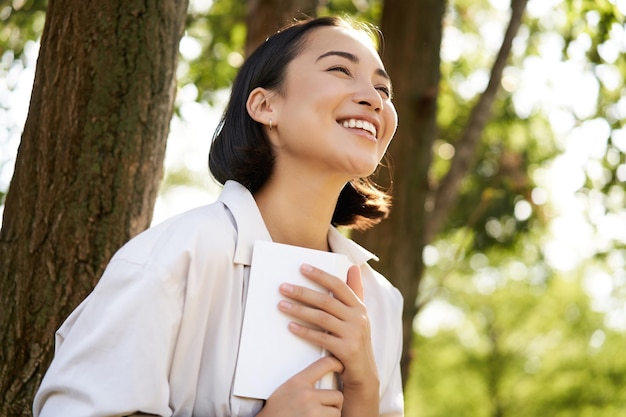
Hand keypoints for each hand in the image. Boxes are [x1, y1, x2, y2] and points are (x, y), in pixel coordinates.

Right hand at [257, 356, 343, 416]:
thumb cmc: (274, 412)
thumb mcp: (285, 390)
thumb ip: (302, 383)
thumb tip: (319, 379)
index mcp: (298, 382)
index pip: (324, 364)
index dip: (337, 363)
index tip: (341, 366)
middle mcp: (306, 395)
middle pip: (337, 395)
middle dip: (334, 404)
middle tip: (326, 408)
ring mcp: (312, 411)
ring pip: (336, 412)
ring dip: (331, 416)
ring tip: (319, 416)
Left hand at [278, 264, 378, 390]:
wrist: (364, 372)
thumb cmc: (355, 339)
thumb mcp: (358, 315)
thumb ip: (355, 291)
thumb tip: (353, 266)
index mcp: (359, 307)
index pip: (339, 285)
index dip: (320, 275)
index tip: (302, 268)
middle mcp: (359, 318)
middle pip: (326, 301)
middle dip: (303, 292)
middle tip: (283, 287)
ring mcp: (354, 334)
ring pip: (322, 318)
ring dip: (299, 310)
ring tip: (281, 305)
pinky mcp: (347, 350)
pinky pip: (321, 338)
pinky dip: (305, 331)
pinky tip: (291, 326)